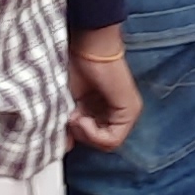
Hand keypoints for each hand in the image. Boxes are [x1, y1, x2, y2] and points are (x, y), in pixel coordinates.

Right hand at [67, 35, 139, 151]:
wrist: (87, 47)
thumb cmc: (75, 66)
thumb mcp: (66, 103)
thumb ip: (69, 126)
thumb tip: (67, 147)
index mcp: (105, 110)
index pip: (94, 139)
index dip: (76, 135)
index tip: (65, 120)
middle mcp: (119, 113)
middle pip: (100, 143)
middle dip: (80, 135)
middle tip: (69, 118)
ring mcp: (128, 113)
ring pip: (106, 144)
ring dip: (85, 134)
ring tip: (75, 117)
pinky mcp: (130, 112)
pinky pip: (113, 140)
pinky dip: (94, 135)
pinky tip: (83, 119)